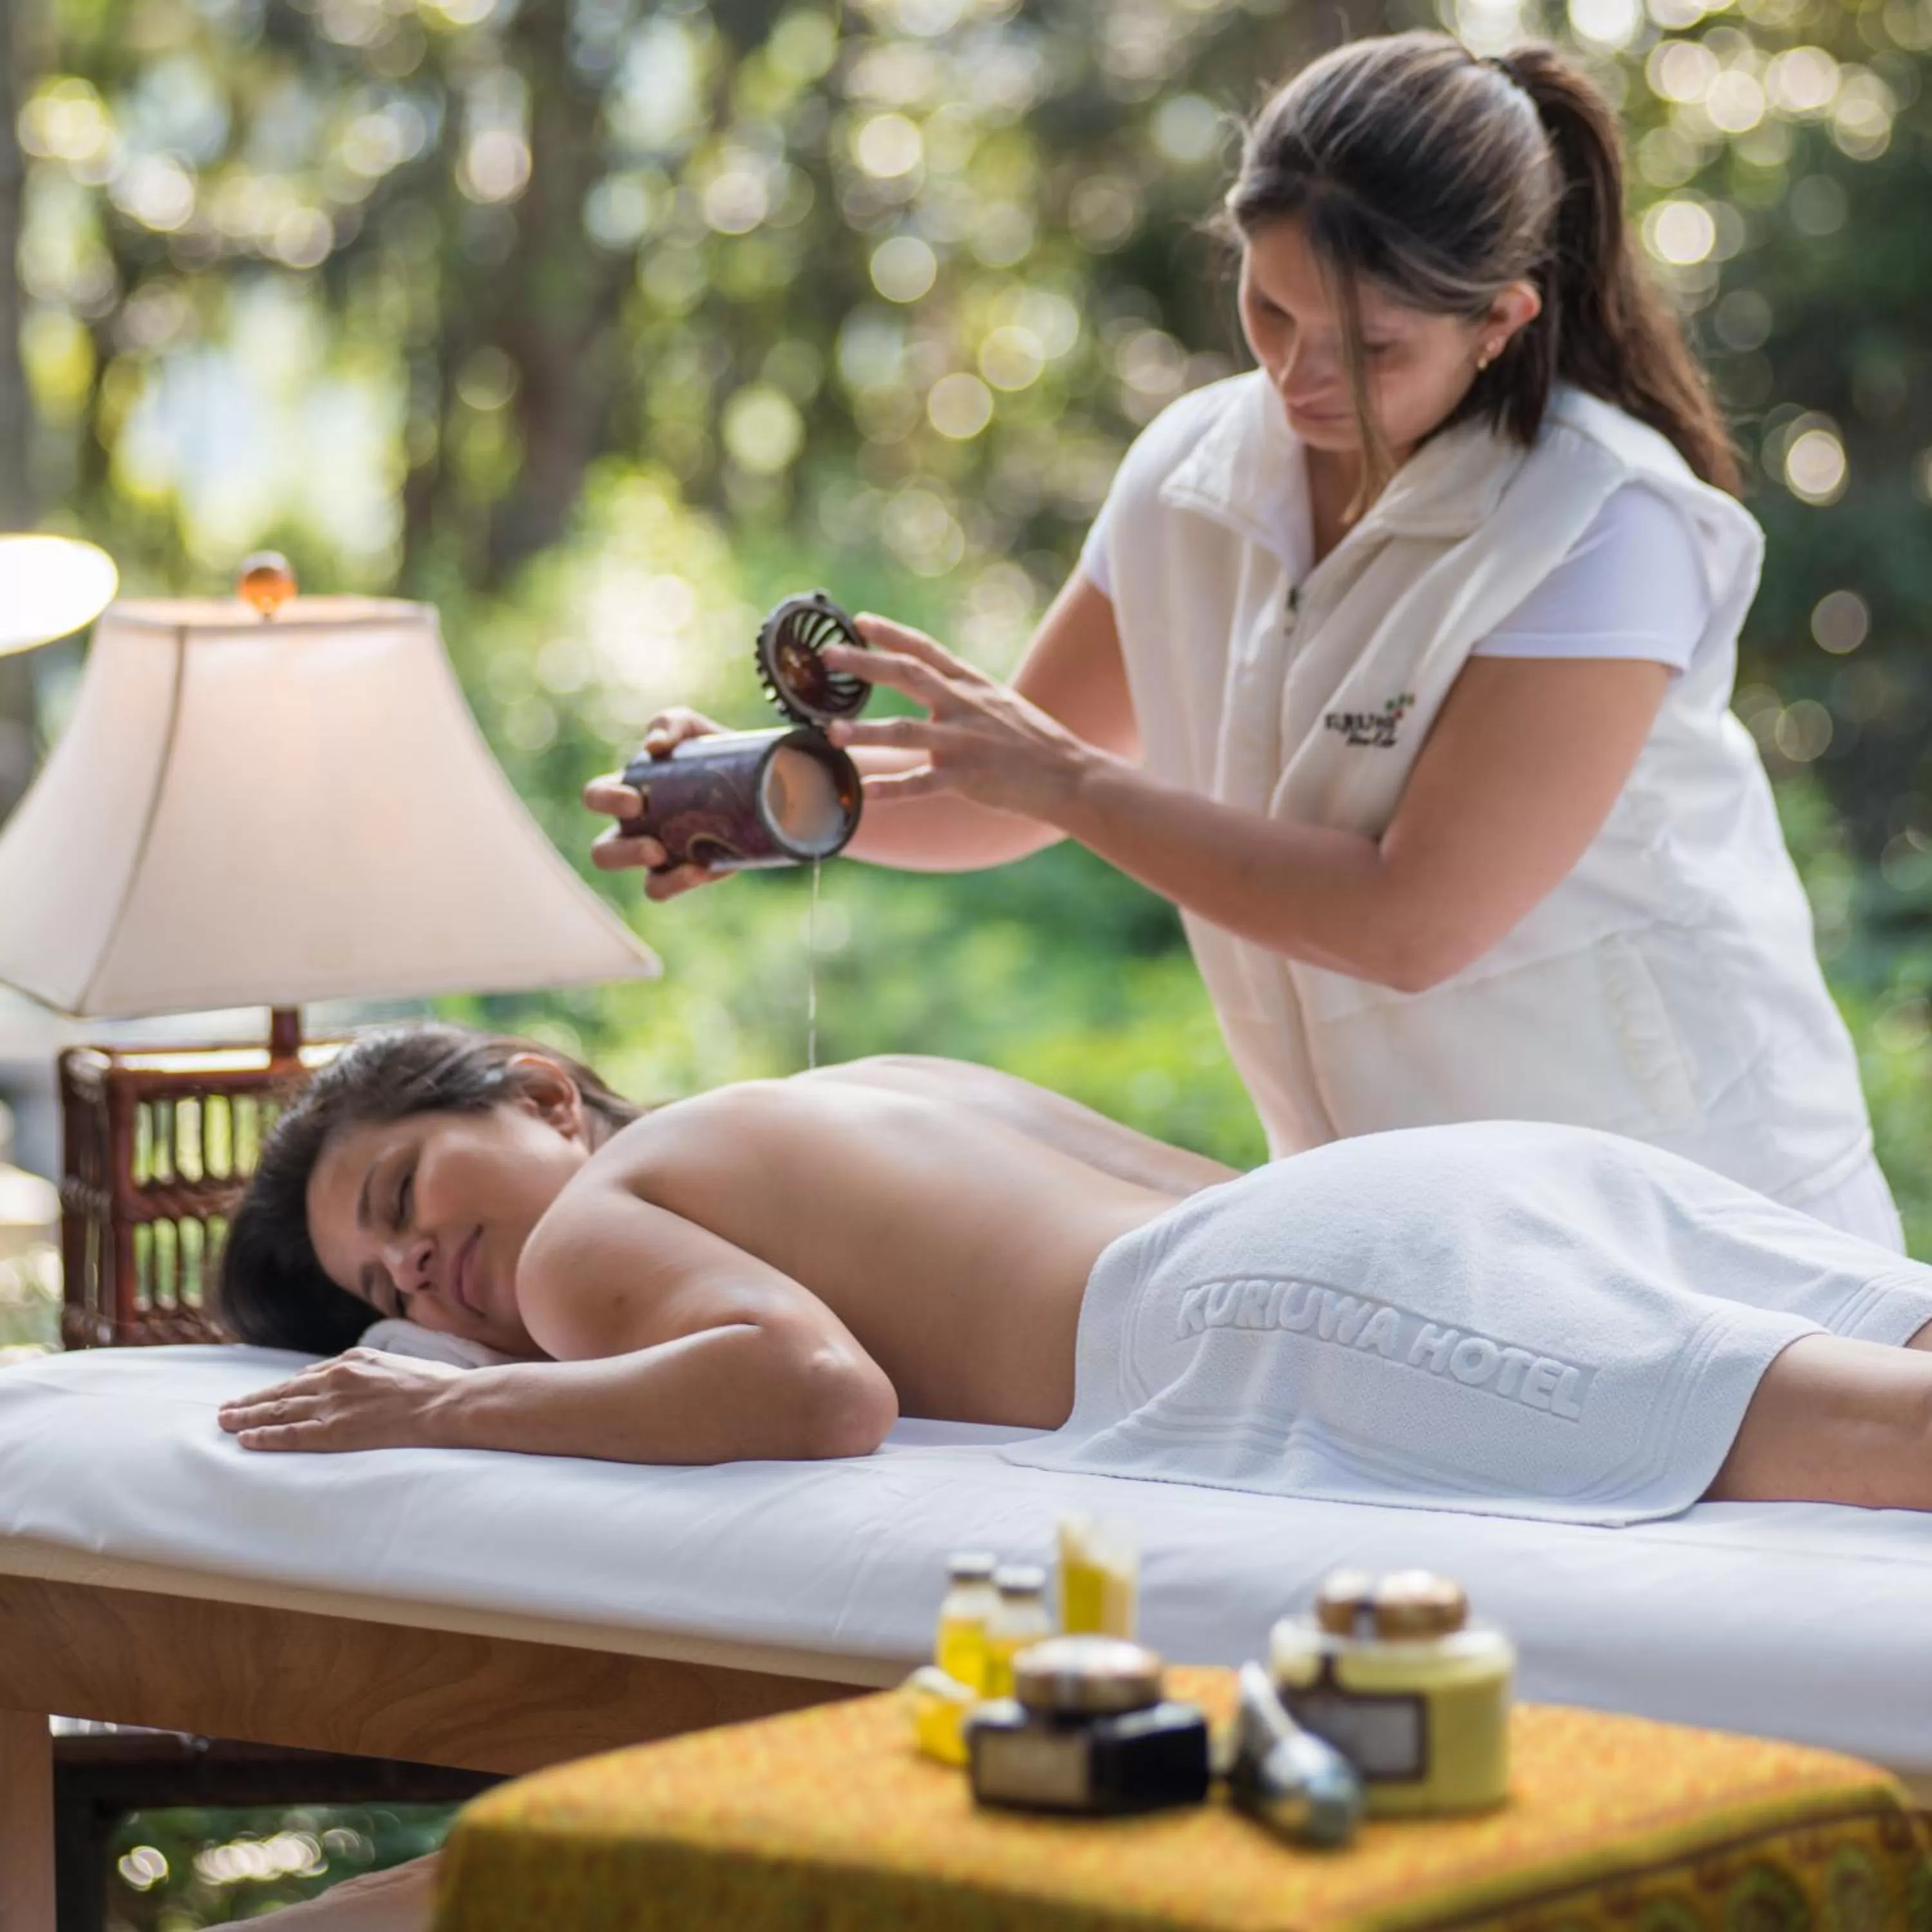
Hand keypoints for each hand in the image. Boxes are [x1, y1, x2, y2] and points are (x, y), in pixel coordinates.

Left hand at [217, 1348, 466, 1453]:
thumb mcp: (403, 1365)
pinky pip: (290, 1434)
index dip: (283, 1388)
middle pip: (284, 1392)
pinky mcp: (335, 1431)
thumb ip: (378, 1372)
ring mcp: (334, 1404)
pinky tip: (245, 1438)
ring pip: (280, 1411)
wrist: (447, 1402)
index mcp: (355, 1361)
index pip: (309, 1377)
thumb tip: (375, 1380)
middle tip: (227, 1407)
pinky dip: (265, 1435)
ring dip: (248, 1415)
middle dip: (253, 1400)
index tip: (266, 1395)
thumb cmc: (437, 1386)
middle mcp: (337, 1378)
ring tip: (225, 1421)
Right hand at [583, 707, 728, 901]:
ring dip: (652, 875)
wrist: (765, 781)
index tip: (637, 801)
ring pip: (640, 881)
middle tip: (653, 843)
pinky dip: (679, 882)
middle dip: (623, 852)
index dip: (606, 802)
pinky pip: (671, 889)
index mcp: (628, 793)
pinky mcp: (691, 873)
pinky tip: (702, 869)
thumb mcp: (694, 729)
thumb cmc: (713, 751)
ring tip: (664, 855)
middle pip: (604, 853)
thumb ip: (671, 723)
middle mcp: (637, 831)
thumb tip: (653, 746)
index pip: (596, 798)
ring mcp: (663, 858)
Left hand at [824, 617, 1104, 821]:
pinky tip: (866, 791)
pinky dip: (892, 788)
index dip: (891, 634)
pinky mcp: (966, 778)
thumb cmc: (1035, 742)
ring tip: (831, 731)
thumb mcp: (1001, 704)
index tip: (860, 621)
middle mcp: (965, 706)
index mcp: (972, 685)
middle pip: (907, 675)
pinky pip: (921, 783)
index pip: (926, 649)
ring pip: (905, 731)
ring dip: (865, 731)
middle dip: (865, 664)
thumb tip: (935, 687)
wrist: (1071, 775)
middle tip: (827, 656)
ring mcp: (964, 742)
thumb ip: (965, 694)